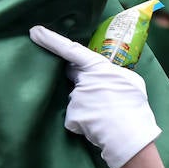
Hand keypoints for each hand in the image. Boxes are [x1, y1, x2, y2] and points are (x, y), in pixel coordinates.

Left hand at [29, 26, 161, 167]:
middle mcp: (82, 81)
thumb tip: (108, 75)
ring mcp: (74, 99)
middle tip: (101, 91)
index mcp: (97, 67)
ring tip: (107, 113)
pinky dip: (84, 120)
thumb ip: (114, 73)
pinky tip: (97, 124)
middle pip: (74, 75)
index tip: (34, 31)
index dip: (50, 39)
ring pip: (77, 97)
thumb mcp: (131, 80)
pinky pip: (75, 116)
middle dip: (80, 79)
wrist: (129, 136)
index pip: (69, 49)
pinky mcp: (71, 117)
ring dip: (88, 103)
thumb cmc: (134, 106)